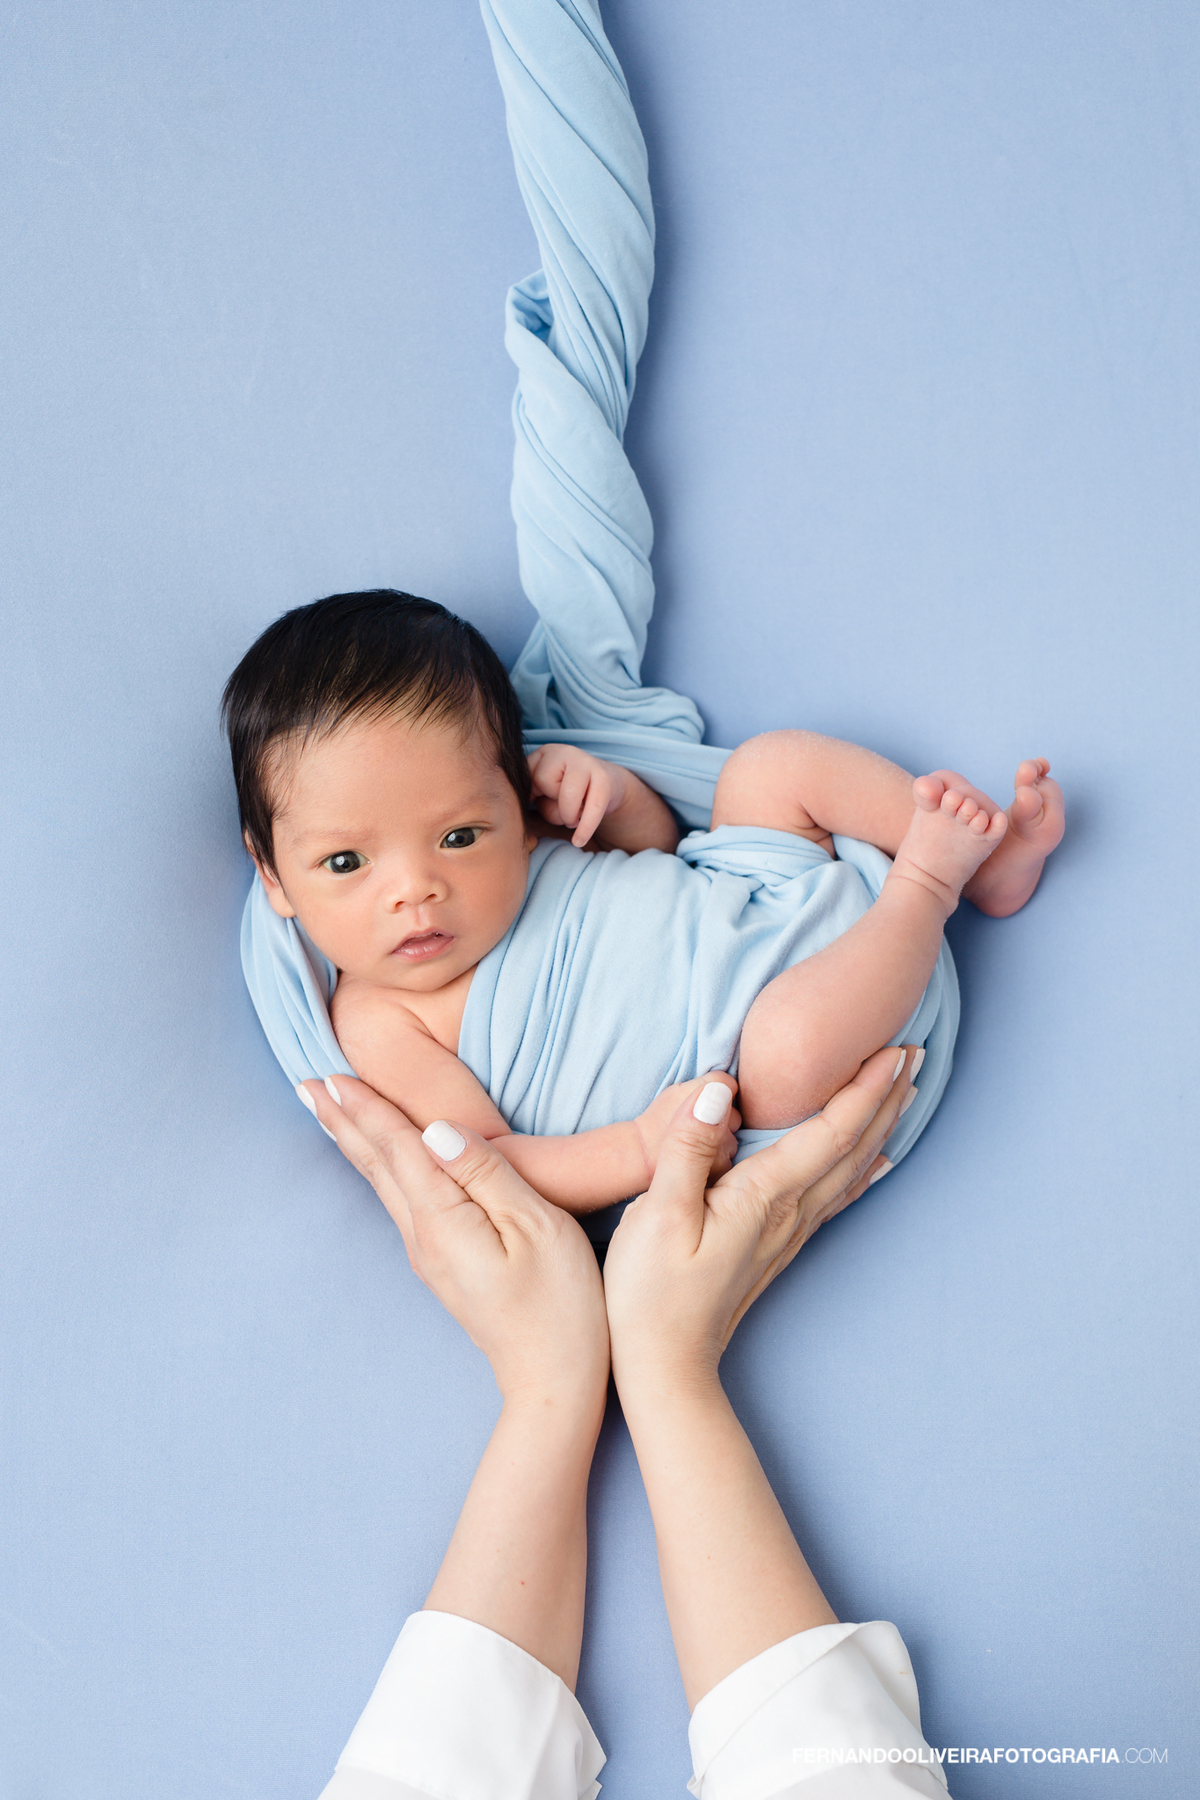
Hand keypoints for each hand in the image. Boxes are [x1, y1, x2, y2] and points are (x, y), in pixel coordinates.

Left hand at [299, 1076, 608, 1402]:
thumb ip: (485, 1173)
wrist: (553, 1381)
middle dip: (343, 1121)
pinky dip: (379, 1168)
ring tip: (326, 1112)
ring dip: (354, 1142)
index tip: (331, 1073)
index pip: (399, 1147)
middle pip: (377, 1165)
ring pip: (382, 1184)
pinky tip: (378, 1163)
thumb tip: (436, 1130)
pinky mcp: (442, 1264)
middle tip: (306, 1083)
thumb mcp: (536, 1226)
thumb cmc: (561, 1304)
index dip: (368, 1107)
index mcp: (443, 1220)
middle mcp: (423, 1237)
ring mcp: (428, 1254)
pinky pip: (399, 1200)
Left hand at [527, 743, 628, 846]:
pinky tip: (578, 840)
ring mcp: (586, 762)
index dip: (531, 795)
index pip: (524, 775)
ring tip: (572, 819)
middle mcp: (564, 751)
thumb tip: (516, 810)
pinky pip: (592, 808)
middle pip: (543, 781)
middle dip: (550, 803)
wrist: (607, 784)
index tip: (539, 802)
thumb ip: (529, 796)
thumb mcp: (543, 791)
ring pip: (567, 795)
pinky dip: (584, 829)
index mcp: (544, 754)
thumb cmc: (567, 792)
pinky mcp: (605, 779)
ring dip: (567, 816)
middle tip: (561, 810)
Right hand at [604, 1046, 916, 1391]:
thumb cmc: (652, 1290)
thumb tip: (720, 1089)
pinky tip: (877, 1163)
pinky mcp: (779, 1245)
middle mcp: (790, 1212)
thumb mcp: (656, 1213)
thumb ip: (689, 1148)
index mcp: (766, 1196)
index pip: (831, 1131)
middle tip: (918, 1052)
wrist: (665, 1362)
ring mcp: (789, 1232)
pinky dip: (864, 1168)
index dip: (866, 1088)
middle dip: (887, 1096)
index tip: (895, 1049)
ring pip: (852, 1169)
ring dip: (882, 1126)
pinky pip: (837, 1195)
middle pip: (854, 1146)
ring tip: (907, 1092)